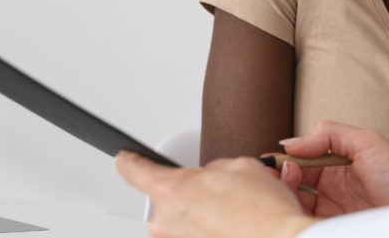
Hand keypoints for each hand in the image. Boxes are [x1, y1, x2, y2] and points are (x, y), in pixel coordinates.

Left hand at [116, 152, 316, 237]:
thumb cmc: (263, 213)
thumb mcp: (241, 166)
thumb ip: (214, 168)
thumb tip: (211, 178)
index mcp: (173, 190)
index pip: (135, 170)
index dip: (130, 160)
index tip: (125, 158)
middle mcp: (167, 222)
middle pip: (166, 199)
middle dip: (191, 193)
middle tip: (220, 193)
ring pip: (184, 221)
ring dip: (203, 215)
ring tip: (235, 214)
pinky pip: (196, 236)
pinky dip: (212, 231)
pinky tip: (234, 228)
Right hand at [277, 121, 388, 216]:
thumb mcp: (368, 142)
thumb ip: (329, 133)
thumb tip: (292, 143)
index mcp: (338, 163)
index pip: (302, 159)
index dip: (285, 160)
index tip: (272, 161)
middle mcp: (332, 187)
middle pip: (294, 182)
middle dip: (279, 177)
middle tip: (274, 177)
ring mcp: (331, 210)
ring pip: (295, 202)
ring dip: (283, 195)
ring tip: (281, 190)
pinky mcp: (331, 226)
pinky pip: (306, 220)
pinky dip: (293, 215)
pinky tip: (290, 208)